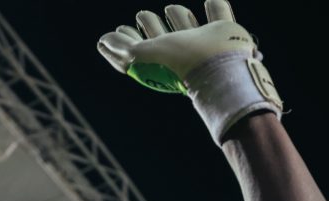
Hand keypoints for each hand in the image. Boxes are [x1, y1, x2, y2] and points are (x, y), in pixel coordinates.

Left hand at [97, 2, 280, 142]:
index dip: (126, 41)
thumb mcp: (141, 54)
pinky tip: (211, 1)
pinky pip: (219, 14)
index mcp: (159, 60)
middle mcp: (180, 53)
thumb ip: (121, 48)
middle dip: (150, 26)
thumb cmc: (178, 62)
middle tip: (142, 16)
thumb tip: (104, 41)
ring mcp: (203, 43)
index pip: (138, 50)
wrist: (218, 66)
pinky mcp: (225, 32)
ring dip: (180, 17)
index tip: (119, 30)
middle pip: (161, 37)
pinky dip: (216, 7)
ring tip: (171, 9)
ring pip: (188, 27)